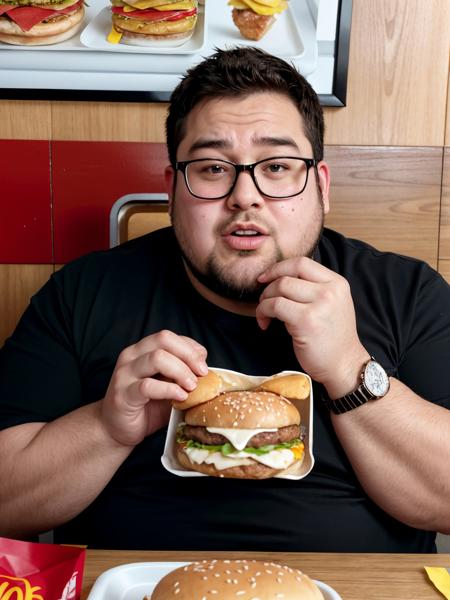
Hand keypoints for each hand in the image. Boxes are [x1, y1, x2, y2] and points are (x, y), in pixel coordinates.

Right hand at [101, 330, 207, 445]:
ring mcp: (125, 374)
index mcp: (142, 350)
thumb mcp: (168, 384)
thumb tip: (205, 367)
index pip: (169, 337)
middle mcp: (131, 356)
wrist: (116, 429)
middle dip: (188, 355)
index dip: (190, 348)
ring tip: (192, 387)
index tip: (203, 365)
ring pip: (157, 358)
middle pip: (163, 340)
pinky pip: (148, 386)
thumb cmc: (146, 406)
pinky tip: (180, 397)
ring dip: (181, 371)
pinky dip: (169, 390)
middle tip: (202, 374)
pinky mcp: (123, 394)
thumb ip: (182, 373)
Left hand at [256, 257, 368, 396]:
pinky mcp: (306, 320)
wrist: (344, 366)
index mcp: (337, 283)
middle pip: (288, 274)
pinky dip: (263, 313)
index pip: (302, 262)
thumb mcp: (332, 305)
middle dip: (268, 286)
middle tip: (263, 300)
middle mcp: (330, 290)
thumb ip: (314, 288)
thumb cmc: (333, 338)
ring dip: (264, 301)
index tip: (265, 278)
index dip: (279, 268)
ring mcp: (319, 305)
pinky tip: (265, 324)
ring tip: (265, 314)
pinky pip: (275, 306)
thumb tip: (280, 278)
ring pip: (279, 288)